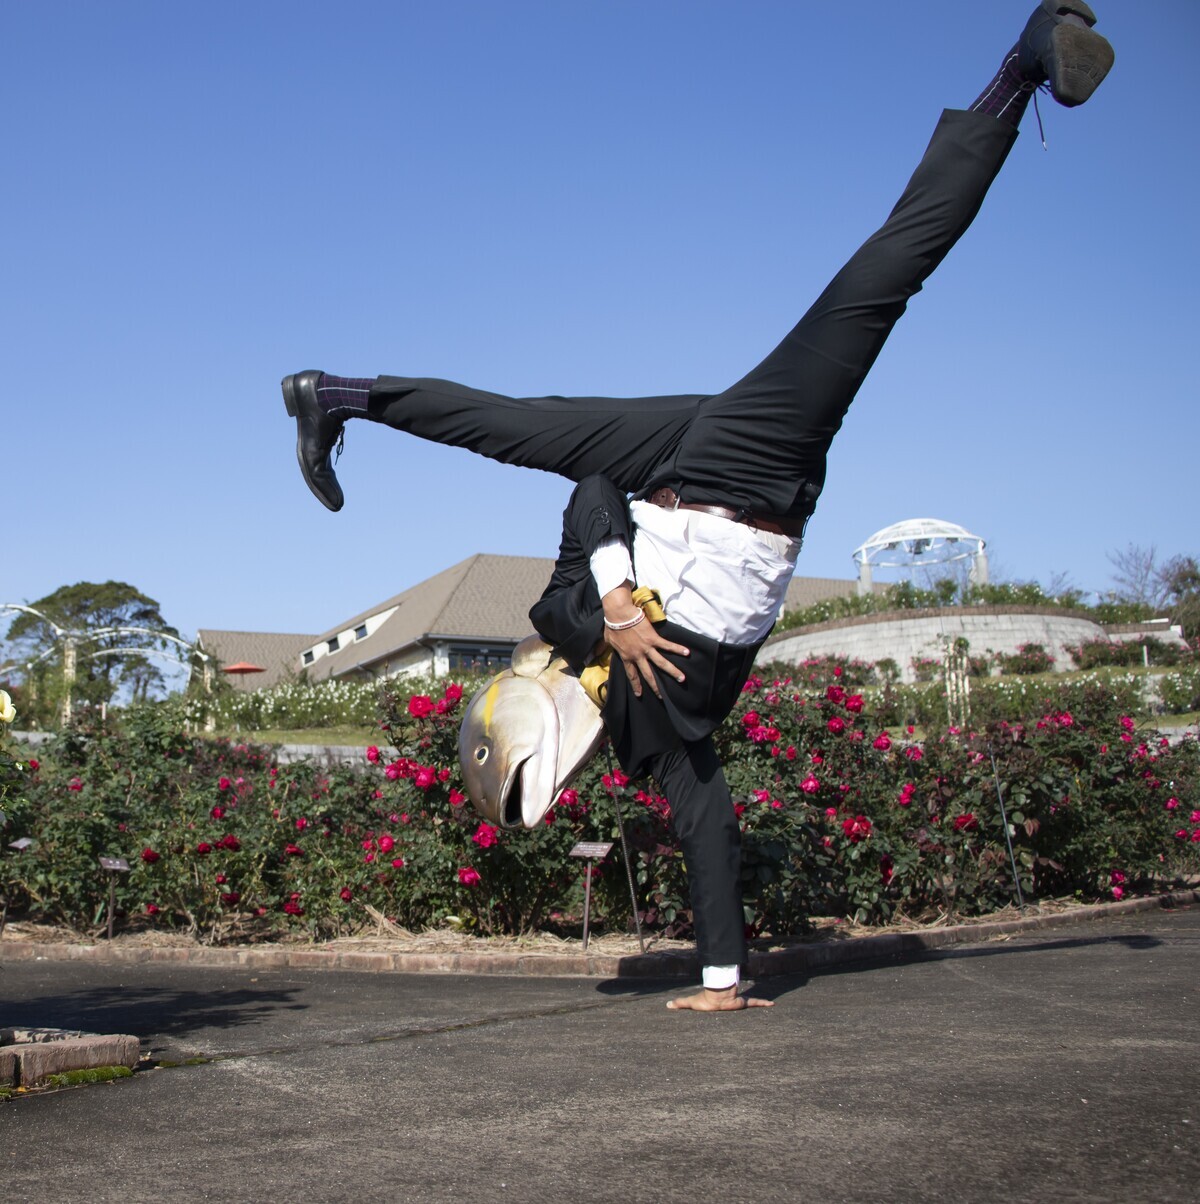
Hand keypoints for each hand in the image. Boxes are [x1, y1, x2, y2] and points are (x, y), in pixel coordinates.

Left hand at [601, 585, 688, 699]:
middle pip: (648, 674)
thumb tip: (594, 653)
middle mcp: (637, 655)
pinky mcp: (653, 638)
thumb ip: (603, 649)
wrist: (619, 614)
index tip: (640, 694)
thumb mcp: (607, 640)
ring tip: (682, 678)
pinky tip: (687, 652)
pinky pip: (667, 645)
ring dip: (672, 671)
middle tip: (662, 696)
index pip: (632, 675)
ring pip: (661, 663)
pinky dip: (677, 649)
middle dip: (656, 686)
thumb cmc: (612, 625)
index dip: (636, 685)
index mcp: (626, 657)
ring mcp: (646, 648)